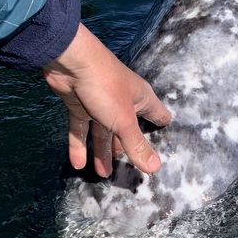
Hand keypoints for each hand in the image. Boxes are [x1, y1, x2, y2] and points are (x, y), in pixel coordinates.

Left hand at [43, 23, 170, 177]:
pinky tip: (78, 164)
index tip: (165, 148)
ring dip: (102, 152)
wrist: (73, 63)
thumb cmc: (106, 87)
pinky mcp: (80, 105)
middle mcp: (123, 101)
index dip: (161, 129)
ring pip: (103, 132)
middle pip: (127, 130)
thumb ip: (137, 145)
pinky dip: (79, 145)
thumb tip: (155, 168)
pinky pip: (81, 129)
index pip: (158, 115)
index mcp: (141, 99)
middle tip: (128, 171)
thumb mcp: (124, 121)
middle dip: (127, 149)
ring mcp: (101, 103)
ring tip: (102, 174)